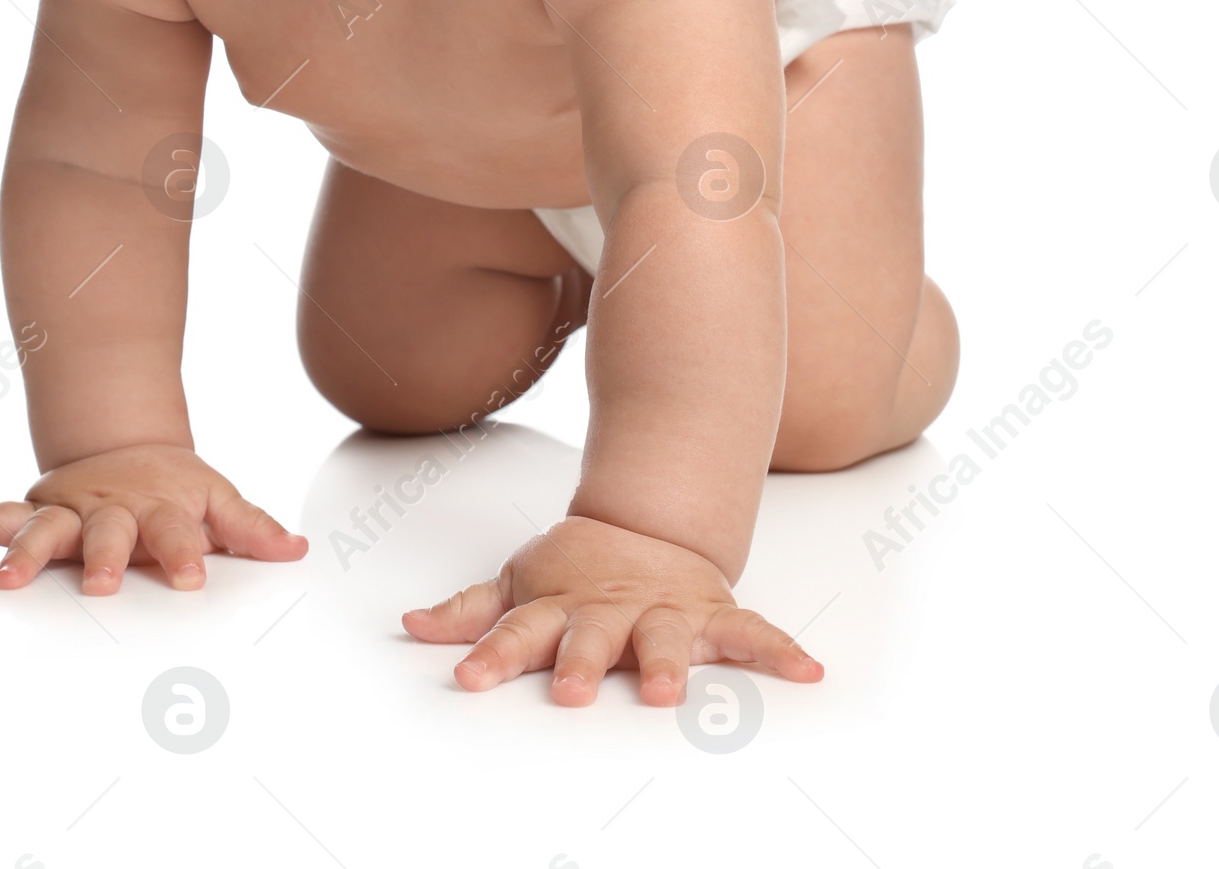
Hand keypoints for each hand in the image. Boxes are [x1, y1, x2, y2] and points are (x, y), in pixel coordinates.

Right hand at [0, 443, 307, 593]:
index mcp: (159, 506)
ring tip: (4, 582)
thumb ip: (253, 528)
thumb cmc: (175, 488)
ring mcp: (68, 507)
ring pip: (43, 525)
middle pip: (108, 530)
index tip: (193, 576)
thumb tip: (298, 550)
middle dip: (106, 556)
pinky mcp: (35, 509)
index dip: (188, 551)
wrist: (128, 445)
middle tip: (104, 584)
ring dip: (24, 552)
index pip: (177, 530)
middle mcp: (110, 507)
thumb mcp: (219, 499)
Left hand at [402, 514, 822, 704]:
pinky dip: (780, 651)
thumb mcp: (519, 583)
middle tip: (572, 692)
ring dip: (667, 662)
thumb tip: (412, 626)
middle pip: (591, 638)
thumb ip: (469, 612)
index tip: (466, 679)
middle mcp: (611, 612)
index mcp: (560, 607)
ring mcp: (663, 612)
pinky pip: (751, 634)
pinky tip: (807, 671)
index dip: (489, 653)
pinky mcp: (711, 615)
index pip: (517, 631)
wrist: (649, 527)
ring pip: (665, 638)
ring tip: (668, 689)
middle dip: (583, 664)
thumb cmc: (576, 571)